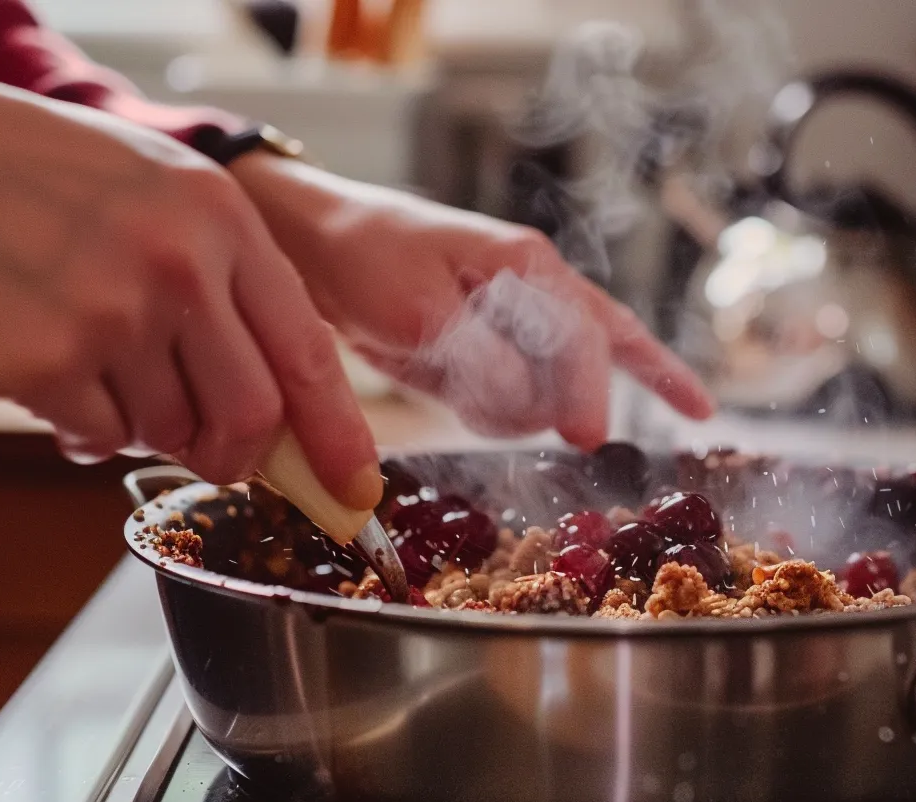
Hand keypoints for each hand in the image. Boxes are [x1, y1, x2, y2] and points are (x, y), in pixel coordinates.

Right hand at [0, 74, 380, 506]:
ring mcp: (110, 314)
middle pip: (253, 417)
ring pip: (171, 433)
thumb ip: (235, 288)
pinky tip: (60, 374)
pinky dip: (88, 429)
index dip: (338, 435)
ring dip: (148, 424)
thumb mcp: (171, 194)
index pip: (309, 354)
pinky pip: (101, 440)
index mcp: (225, 222)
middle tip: (212, 445)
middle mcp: (179, 266)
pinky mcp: (42, 360)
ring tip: (104, 361)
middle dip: (238, 453)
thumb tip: (282, 412)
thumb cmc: (54, 177)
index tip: (354, 487)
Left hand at [228, 154, 714, 449]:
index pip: (583, 334)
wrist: (318, 249)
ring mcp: (520, 322)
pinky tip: (483, 410)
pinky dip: (511, 414)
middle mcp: (537, 288)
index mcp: (527, 263)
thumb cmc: (364, 259)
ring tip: (457, 393)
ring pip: (559, 382)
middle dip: (587, 397)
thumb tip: (532, 406)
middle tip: (578, 439)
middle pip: (597, 352)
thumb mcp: (419, 311)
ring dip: (522, 409)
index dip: (590, 390)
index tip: (587, 438)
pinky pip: (526, 394)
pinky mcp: (495, 352)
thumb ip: (483, 359)